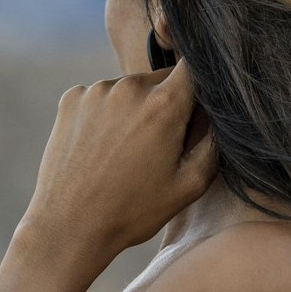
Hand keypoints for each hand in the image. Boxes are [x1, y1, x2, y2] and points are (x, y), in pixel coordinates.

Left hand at [18, 56, 218, 260]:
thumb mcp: (190, 185)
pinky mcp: (71, 99)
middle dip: (168, 103)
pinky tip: (102, 148)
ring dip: (135, 109)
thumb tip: (221, 115)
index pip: (194, 66)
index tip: (197, 105)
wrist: (69, 225)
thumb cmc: (133, 211)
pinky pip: (102, 96)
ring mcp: (96, 90)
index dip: (200, 81)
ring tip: (126, 152)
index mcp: (164, 105)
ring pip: (131, 89)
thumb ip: (214, 143)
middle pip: (162, 79)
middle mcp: (129, 87)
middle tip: (160, 145)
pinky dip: (107, 113)